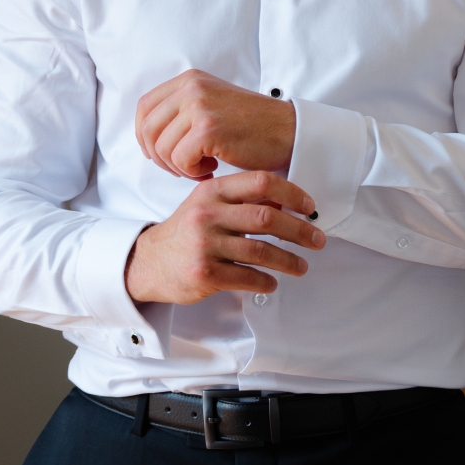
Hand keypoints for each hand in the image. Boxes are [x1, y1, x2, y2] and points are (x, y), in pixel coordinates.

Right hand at [124, 171, 323, 303]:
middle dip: (299, 230)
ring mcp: (204, 244)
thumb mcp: (209, 205)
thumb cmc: (187, 232)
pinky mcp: (203, 273)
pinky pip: (246, 277)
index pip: (260, 182)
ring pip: (260, 251)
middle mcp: (207, 214)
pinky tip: (273, 282)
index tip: (310, 207)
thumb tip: (289, 204)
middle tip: (317, 240)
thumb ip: (243, 201)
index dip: (292, 193)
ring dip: (288, 260)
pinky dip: (265, 281)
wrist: (146, 263)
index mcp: (212, 191)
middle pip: (266, 218)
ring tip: (301, 266)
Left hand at [135, 70, 295, 179]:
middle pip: (148, 131)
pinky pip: (180, 160)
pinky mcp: (208, 129)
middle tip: (185, 167)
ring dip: (179, 167)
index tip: (162, 153)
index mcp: (190, 80)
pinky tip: (213, 168)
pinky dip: (193, 172)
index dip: (145, 137)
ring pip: (162, 149)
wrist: (289, 131)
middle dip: (160, 158)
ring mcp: (199, 106)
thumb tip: (147, 134)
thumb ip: (182, 109)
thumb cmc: (253, 125)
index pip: (144, 108)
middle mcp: (191, 87)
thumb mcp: (213, 103)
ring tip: (204, 167)